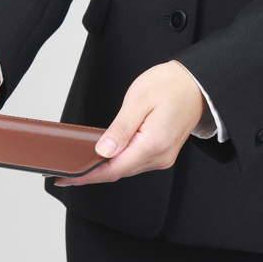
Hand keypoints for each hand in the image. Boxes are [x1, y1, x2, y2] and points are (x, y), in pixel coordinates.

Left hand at [54, 61, 207, 185]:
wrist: (196, 83)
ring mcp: (162, 156)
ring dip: (103, 168)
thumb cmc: (170, 85)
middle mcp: (160, 156)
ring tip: (81, 163)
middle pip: (118, 172)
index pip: (113, 169)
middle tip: (66, 171)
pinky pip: (134, 162)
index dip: (87, 176)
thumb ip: (120, 128)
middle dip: (91, 173)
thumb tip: (103, 151)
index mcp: (153, 144)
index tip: (67, 178)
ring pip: (126, 168)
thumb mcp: (139, 100)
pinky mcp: (162, 152)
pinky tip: (104, 156)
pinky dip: (117, 161)